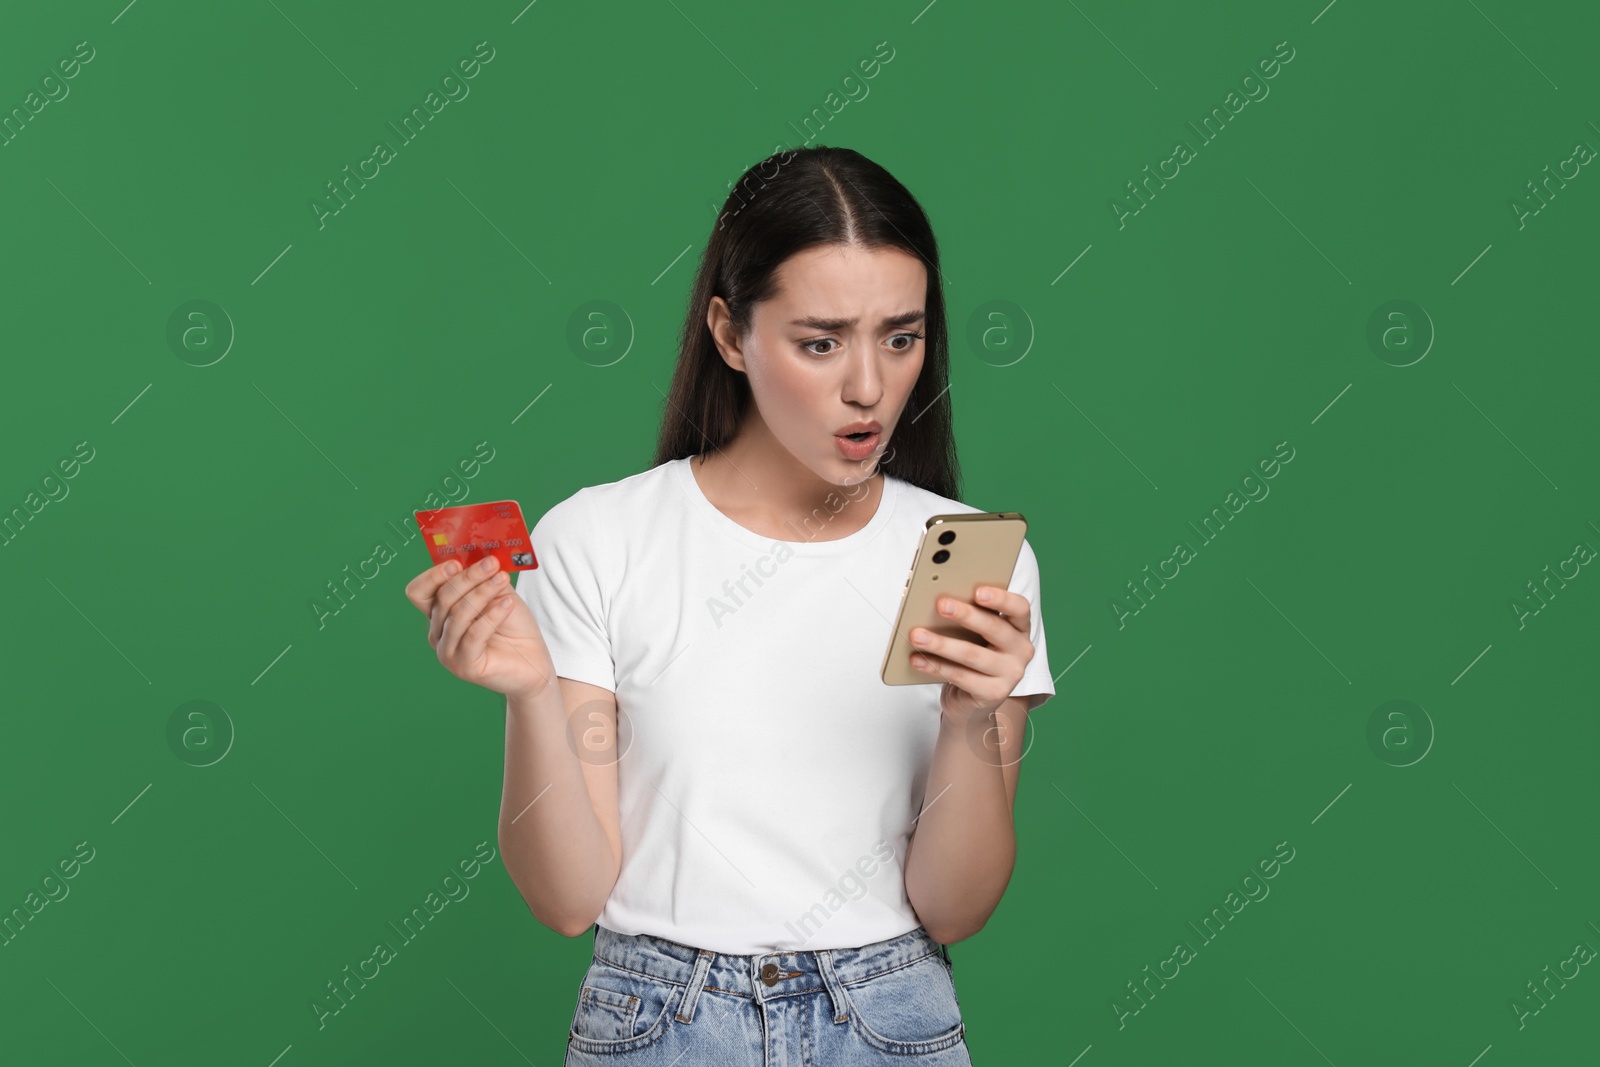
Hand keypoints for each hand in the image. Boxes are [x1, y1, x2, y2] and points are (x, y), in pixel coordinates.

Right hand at [404, 556, 556, 700]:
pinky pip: (474, 635)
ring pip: (457, 614)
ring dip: (482, 592)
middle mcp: (437, 634)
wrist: (532, 663)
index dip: (433, 576)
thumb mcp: (498, 595)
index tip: (457, 562)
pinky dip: (491, 616)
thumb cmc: (513, 628)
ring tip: (503, 579)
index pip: (419, 592)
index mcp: (439, 614)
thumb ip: (485, 578)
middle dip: (469, 577)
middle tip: (492, 564)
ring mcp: (448, 652)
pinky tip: (507, 604)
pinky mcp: (464, 666)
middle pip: (442, 598)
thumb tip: (482, 554)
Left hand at [907, 585, 1033, 725]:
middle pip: (994, 628)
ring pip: (972, 654)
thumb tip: (941, 602)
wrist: (973, 699)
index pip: (1019, 608)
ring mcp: (1011, 673)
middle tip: (941, 605)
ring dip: (941, 643)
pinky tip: (917, 659)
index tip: (977, 591)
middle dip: (965, 615)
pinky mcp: (994, 693)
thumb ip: (969, 617)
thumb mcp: (977, 634)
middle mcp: (1021, 650)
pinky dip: (935, 666)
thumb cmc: (974, 654)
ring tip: (917, 635)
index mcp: (1020, 627)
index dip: (1000, 598)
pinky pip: (960, 677)